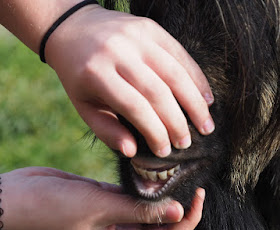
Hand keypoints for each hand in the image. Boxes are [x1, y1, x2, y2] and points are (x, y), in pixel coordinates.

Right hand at [0, 167, 203, 229]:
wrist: (19, 197)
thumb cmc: (55, 208)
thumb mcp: (101, 208)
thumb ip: (141, 211)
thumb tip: (178, 212)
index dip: (187, 221)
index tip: (199, 196)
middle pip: (162, 227)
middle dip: (180, 209)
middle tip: (195, 184)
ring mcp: (114, 220)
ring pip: (149, 211)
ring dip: (164, 197)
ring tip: (182, 178)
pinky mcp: (107, 203)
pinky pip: (134, 198)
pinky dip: (146, 189)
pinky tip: (158, 174)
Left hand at [45, 5, 214, 157]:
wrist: (73, 27)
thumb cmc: (80, 75)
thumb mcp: (83, 105)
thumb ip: (107, 130)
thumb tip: (133, 152)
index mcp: (96, 73)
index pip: (134, 107)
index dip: (155, 132)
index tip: (165, 151)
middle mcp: (118, 51)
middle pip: (158, 91)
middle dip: (177, 122)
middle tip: (187, 143)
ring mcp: (137, 36)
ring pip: (175, 73)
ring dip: (195, 102)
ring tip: (206, 125)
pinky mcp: (151, 28)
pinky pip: (181, 54)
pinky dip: (197, 78)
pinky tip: (206, 98)